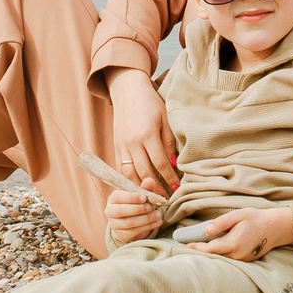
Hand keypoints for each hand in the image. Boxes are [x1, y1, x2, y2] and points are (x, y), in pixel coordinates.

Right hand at [104, 181, 164, 245]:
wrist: (137, 221)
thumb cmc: (138, 204)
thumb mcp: (142, 195)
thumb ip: (146, 188)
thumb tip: (149, 180)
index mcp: (113, 198)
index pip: (118, 197)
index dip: (131, 197)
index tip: (144, 197)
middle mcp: (110, 211)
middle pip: (120, 211)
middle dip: (138, 209)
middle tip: (150, 207)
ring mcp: (115, 225)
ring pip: (128, 223)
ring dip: (145, 219)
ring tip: (158, 215)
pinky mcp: (122, 235)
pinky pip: (134, 232)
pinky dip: (148, 227)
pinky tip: (157, 222)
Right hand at [109, 69, 178, 189]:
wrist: (128, 91)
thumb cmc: (151, 103)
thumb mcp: (165, 118)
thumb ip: (169, 141)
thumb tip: (174, 163)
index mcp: (147, 134)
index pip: (160, 163)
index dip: (169, 178)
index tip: (176, 189)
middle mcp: (132, 142)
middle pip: (144, 172)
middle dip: (156, 188)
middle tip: (165, 200)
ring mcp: (122, 145)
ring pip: (129, 174)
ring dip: (140, 188)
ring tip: (151, 198)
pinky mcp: (116, 146)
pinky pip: (121, 168)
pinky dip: (128, 180)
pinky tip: (137, 187)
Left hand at [188, 206, 292, 261]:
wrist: (276, 227)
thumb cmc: (256, 218)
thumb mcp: (238, 215)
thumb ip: (221, 222)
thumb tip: (206, 230)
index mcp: (233, 243)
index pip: (209, 249)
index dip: (196, 247)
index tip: (185, 245)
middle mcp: (237, 255)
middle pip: (213, 256)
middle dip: (200, 252)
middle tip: (187, 246)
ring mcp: (242, 260)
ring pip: (221, 259)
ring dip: (210, 254)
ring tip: (198, 247)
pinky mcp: (246, 261)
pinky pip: (229, 259)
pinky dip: (220, 255)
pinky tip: (214, 249)